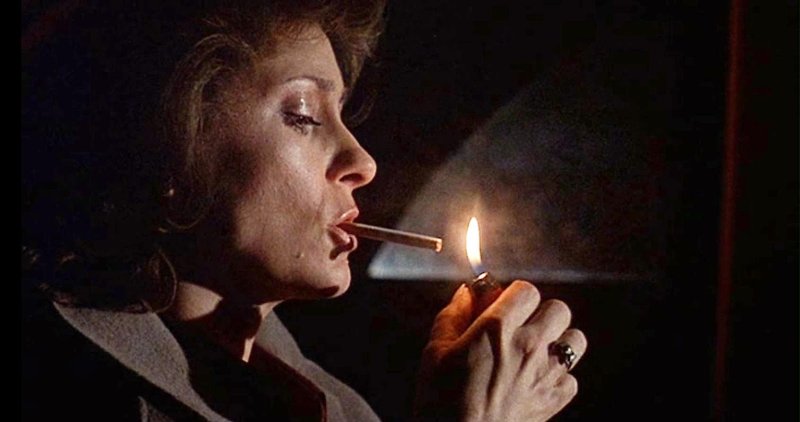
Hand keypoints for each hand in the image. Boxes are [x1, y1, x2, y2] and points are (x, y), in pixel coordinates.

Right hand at [413, 280, 586, 421]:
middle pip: (559, 309)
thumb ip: (454, 315)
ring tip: (536, 350)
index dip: (514, 294)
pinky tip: (535, 380)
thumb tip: (467, 293)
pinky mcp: (553, 400)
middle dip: (540, 312)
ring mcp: (545, 375)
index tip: (501, 304)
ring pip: (575, 339)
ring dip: (558, 339)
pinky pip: (572, 377)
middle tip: (520, 325)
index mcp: (497, 329)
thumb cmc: (441, 401)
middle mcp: (528, 347)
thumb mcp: (436, 351)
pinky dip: (558, 376)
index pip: (526, 289)